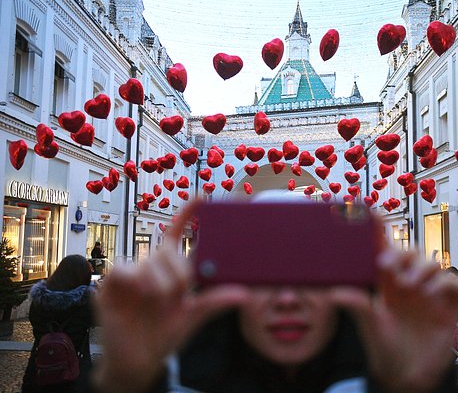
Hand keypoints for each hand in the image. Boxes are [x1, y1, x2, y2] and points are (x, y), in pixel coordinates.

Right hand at [93, 200, 248, 392]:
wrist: (138, 361)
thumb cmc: (164, 335)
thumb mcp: (193, 317)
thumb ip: (215, 301)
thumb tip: (244, 293)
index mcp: (170, 270)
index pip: (178, 235)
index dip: (188, 215)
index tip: (202, 197)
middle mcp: (151, 266)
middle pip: (169, 250)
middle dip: (179, 274)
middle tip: (176, 296)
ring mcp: (132, 273)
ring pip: (152, 262)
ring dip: (159, 287)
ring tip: (154, 304)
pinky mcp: (111, 282)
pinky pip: (128, 270)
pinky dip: (137, 284)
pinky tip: (136, 297)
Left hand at [331, 250, 457, 392]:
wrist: (409, 376)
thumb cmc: (385, 349)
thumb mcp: (370, 327)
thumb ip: (358, 307)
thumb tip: (335, 294)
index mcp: (387, 287)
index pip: (386, 257)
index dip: (382, 241)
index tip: (375, 228)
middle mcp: (409, 286)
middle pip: (411, 255)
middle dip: (403, 255)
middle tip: (391, 267)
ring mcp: (429, 294)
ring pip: (432, 265)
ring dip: (422, 268)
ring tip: (409, 286)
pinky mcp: (447, 306)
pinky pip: (452, 283)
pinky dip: (444, 282)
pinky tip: (431, 294)